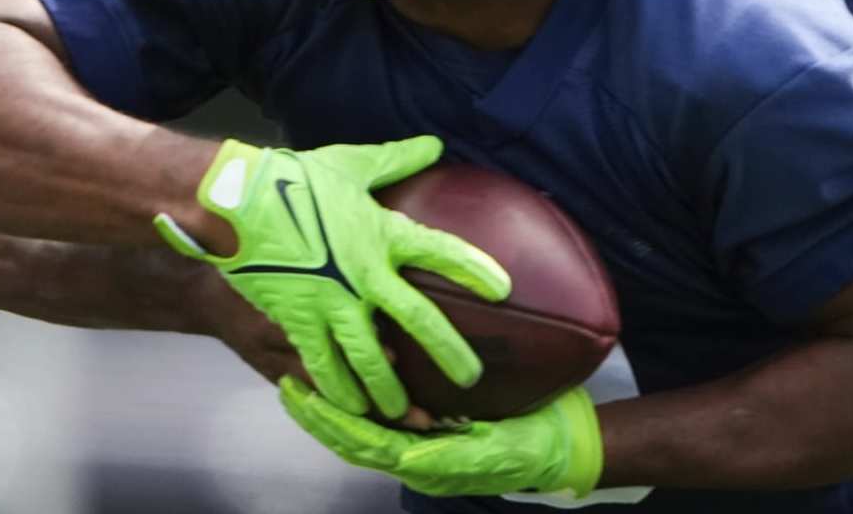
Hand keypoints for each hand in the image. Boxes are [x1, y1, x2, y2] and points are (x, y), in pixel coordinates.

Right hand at [154, 136, 510, 417]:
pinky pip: (323, 364)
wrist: (234, 201)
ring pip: (369, 357)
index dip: (473, 269)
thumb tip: (433, 144)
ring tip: (406, 412)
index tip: (503, 289)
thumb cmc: (293, 178)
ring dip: (390, 388)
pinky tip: (350, 409)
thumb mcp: (349, 164)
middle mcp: (364, 273)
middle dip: (448, 351)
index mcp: (381, 232)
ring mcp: (331, 302)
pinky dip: (338, 389)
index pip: (440, 251)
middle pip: (417, 319)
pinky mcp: (298, 319)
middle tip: (470, 378)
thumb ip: (395, 160)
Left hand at [281, 378, 603, 497]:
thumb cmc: (534, 445)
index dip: (333, 422)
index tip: (303, 397)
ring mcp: (423, 450)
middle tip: (287, 385)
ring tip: (301, 387)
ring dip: (330, 415)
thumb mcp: (498, 451)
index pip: (366, 444)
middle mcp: (417, 462)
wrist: (564, 446)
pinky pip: (384, 428)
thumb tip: (405, 460)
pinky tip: (344, 390)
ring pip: (363, 437)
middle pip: (354, 443)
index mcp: (427, 466)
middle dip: (318, 417)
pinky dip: (358, 413)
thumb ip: (451, 459)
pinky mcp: (433, 435)